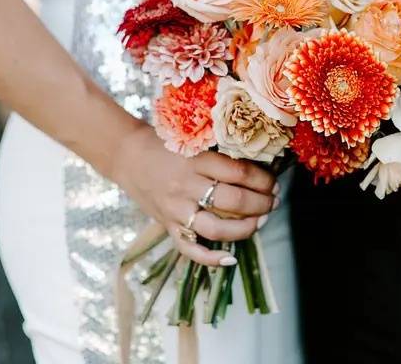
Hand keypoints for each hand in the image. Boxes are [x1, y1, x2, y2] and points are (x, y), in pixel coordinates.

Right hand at [111, 124, 277, 266]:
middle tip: (273, 201)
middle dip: (261, 203)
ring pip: (216, 227)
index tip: (273, 182)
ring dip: (245, 228)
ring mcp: (176, 209)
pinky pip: (189, 248)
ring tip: (261, 221)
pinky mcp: (167, 226)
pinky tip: (230, 259)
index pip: (239, 172)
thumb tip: (259, 167)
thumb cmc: (166, 145)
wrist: (127, 155)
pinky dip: (210, 258)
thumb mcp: (193, 142)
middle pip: (233, 200)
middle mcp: (186, 186)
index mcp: (196, 160)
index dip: (262, 180)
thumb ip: (219, 156)